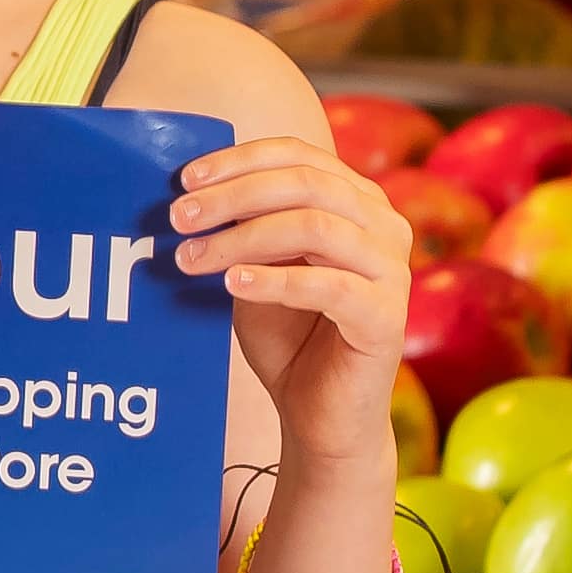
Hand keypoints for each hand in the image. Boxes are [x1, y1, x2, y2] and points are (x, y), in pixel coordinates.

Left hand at [171, 132, 409, 475]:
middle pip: (306, 184)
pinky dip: (275, 280)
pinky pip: (330, 286)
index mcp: (357, 200)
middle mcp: (384, 226)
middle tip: (179, 218)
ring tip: (193, 257)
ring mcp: (392, 271)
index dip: (239, 160)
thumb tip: (187, 192)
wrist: (321, 417)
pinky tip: (233, 283)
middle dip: (233, 196)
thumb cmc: (289, 337)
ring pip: (315, 227)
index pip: (298, 156)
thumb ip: (240, 227)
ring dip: (243, 238)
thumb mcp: (257, 268)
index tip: (186, 180)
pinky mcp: (387, 317)